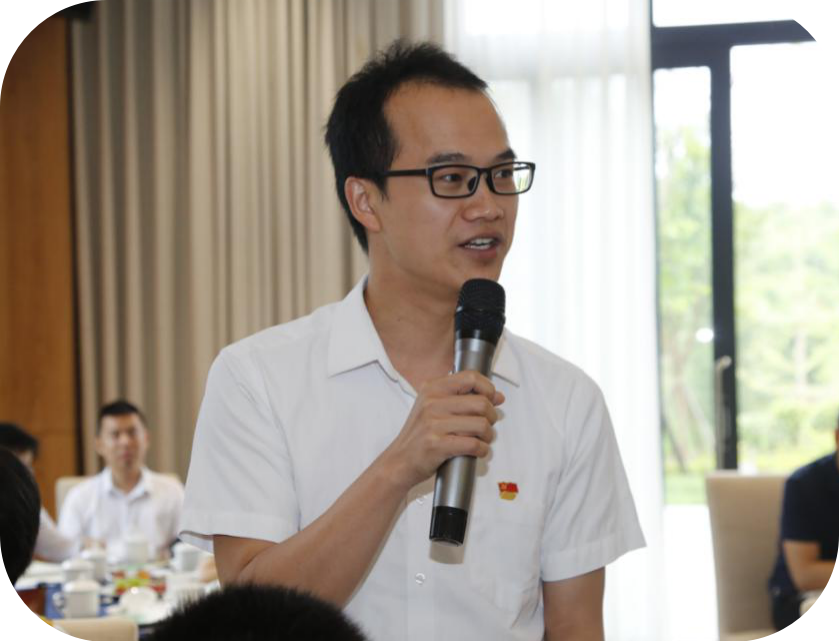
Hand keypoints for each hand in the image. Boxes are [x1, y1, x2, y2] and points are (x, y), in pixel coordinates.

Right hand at [380, 370, 504, 490]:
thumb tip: (498, 396)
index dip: (488, 388)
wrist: (399, 461)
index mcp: (432, 388)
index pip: (470, 377)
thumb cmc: (420, 435)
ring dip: (488, 435)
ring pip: (481, 424)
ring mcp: (433, 423)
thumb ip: (465, 399)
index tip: (491, 399)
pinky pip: (473, 444)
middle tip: (486, 425)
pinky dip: (482, 450)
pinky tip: (478, 450)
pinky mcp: (436, 444)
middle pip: (481, 403)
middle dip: (491, 416)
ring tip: (482, 439)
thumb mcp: (435, 408)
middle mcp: (432, 402)